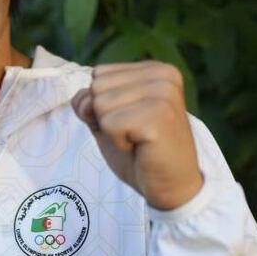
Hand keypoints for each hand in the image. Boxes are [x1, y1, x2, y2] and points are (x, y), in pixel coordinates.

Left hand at [71, 61, 202, 210]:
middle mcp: (163, 74)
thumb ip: (90, 101)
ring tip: (138, 139)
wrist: (172, 186)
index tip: (131, 121)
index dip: (104, 105)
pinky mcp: (159, 116)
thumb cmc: (141, 152)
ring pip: (100, 105)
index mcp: (154, 69)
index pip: (99, 74)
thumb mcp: (108, 119)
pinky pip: (109, 125)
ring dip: (112, 131)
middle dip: (106, 117)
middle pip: (97, 87)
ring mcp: (163, 93)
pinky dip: (118, 142)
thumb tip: (84, 101)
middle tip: (134, 133)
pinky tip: (141, 146)